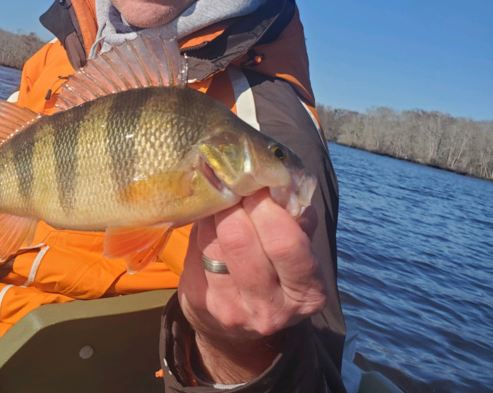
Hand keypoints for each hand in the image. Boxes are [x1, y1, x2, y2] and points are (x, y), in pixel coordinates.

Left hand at [178, 189, 325, 383]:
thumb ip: (295, 216)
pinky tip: (206, 220)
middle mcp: (269, 307)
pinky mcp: (200, 302)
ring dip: (213, 212)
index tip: (256, 181)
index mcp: (305, 291)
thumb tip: (281, 177)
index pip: (284, 241)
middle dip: (233, 203)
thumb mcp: (298, 249)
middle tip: (231, 184)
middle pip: (240, 239)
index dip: (266, 204)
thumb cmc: (274, 271)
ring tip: (219, 198)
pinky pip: (195, 249)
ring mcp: (230, 308)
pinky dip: (200, 227)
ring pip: (212, 241)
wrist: (238, 324)